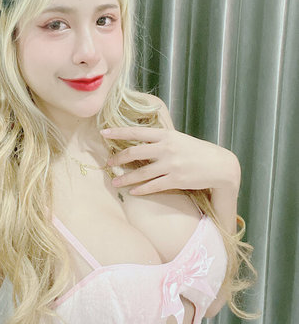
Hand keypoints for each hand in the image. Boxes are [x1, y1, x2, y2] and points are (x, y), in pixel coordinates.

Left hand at [100, 126, 240, 195]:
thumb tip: (140, 140)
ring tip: (115, 182)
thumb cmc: (196, 151)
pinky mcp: (176, 180)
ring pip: (141, 173)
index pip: (136, 132)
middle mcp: (166, 148)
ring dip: (125, 178)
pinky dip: (141, 189)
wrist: (220, 165)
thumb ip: (160, 139)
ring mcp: (171, 165)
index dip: (118, 132)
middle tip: (108, 163)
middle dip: (118, 159)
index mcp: (166, 135)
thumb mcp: (178, 139)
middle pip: (134, 152)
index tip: (103, 132)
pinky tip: (133, 191)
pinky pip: (153, 186)